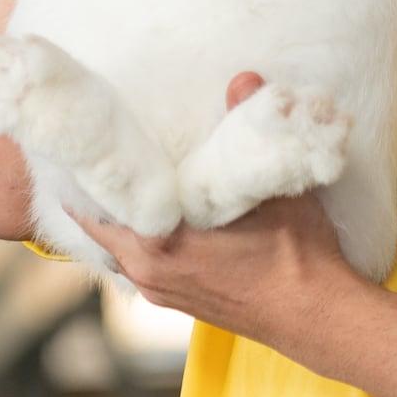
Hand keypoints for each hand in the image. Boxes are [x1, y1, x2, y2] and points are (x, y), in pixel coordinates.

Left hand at [70, 72, 363, 349]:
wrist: (317, 317)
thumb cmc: (297, 258)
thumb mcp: (276, 188)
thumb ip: (251, 131)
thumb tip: (242, 79)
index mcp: (158, 247)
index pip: (95, 207)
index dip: (85, 173)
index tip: (79, 141)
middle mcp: (148, 273)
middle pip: (99, 225)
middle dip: (99, 190)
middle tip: (101, 149)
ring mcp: (161, 291)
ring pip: (119, 246)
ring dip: (120, 215)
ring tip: (126, 176)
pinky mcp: (178, 300)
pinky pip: (140, 261)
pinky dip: (139, 236)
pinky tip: (159, 213)